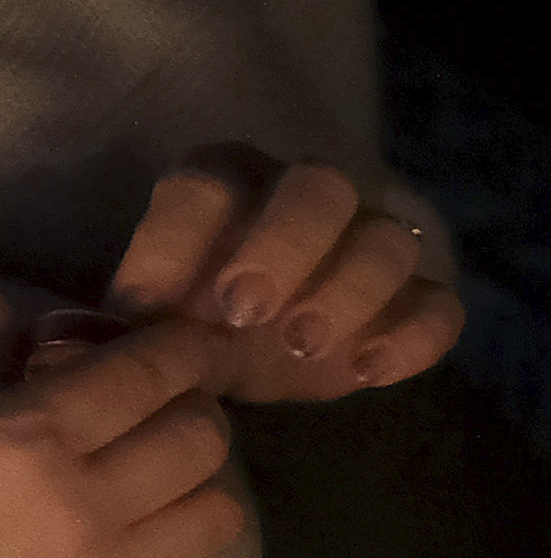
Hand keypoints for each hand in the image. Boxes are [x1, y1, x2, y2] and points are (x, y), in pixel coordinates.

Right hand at [0, 313, 243, 557]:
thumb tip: (38, 317)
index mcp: (27, 444)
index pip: (145, 377)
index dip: (184, 348)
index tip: (195, 339)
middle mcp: (83, 510)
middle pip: (201, 440)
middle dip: (195, 410)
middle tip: (173, 405)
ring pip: (219, 511)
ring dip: (200, 480)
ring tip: (164, 469)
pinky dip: (173, 538)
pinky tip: (136, 525)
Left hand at [105, 153, 462, 400]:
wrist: (262, 350)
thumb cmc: (199, 323)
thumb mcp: (154, 321)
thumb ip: (134, 320)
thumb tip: (103, 336)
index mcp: (229, 183)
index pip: (207, 186)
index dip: (181, 241)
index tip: (155, 311)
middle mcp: (307, 197)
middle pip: (320, 186)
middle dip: (286, 246)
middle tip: (248, 315)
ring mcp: (373, 244)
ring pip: (387, 240)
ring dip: (347, 292)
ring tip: (301, 347)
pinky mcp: (420, 300)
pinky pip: (441, 304)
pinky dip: (411, 336)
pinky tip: (366, 373)